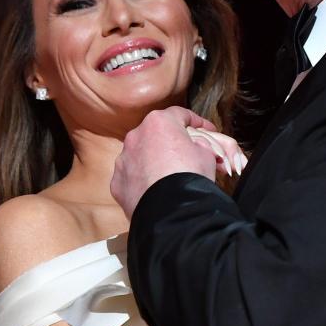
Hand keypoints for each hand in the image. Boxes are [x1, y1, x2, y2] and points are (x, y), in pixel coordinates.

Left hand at [111, 107, 245, 217]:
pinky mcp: (118, 182)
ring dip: (154, 161)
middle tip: (187, 153)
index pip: (180, 114)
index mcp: (159, 123)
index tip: (206, 129)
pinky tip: (156, 190)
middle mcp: (136, 136)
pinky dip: (142, 181)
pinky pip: (132, 176)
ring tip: (170, 176)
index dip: (197, 121)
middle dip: (171, 142)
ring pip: (141, 155)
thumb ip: (200, 145)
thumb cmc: (189, 177)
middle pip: (156, 134)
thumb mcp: (207, 154)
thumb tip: (197, 147)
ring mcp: (124, 160)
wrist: (171, 210)